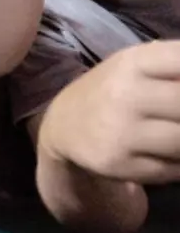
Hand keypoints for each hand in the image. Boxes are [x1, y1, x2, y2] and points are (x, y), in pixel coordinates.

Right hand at [38, 40, 179, 184]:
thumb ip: (175, 66)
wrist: (63, 126)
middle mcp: (124, 94)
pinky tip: (168, 155)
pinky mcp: (118, 164)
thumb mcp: (137, 65)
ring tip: (174, 131)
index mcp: (132, 62)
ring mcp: (120, 132)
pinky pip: (172, 170)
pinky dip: (178, 164)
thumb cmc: (114, 90)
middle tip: (178, 117)